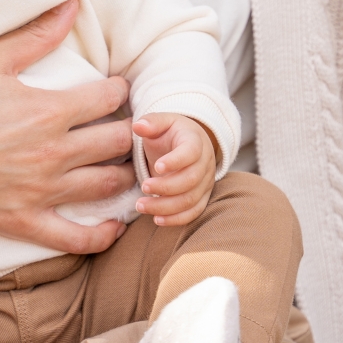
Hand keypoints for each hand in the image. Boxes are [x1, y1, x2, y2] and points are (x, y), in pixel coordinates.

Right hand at [0, 0, 138, 253]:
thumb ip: (37, 34)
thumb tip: (73, 5)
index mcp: (49, 110)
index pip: (111, 98)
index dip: (120, 89)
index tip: (117, 87)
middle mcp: (53, 153)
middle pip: (119, 142)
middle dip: (129, 130)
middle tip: (127, 124)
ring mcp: (40, 192)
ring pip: (107, 185)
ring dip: (124, 172)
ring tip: (123, 162)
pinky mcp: (24, 222)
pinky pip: (76, 238)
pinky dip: (102, 235)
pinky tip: (114, 224)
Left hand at [134, 113, 217, 227]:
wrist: (187, 145)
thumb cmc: (171, 134)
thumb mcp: (163, 122)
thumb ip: (151, 122)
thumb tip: (137, 126)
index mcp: (196, 141)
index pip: (191, 152)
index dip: (175, 161)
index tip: (156, 167)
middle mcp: (205, 163)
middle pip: (191, 180)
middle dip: (166, 187)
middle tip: (144, 186)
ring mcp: (205, 182)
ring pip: (190, 200)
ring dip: (165, 206)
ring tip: (141, 206)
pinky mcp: (202, 197)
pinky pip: (193, 212)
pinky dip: (176, 219)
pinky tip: (156, 219)